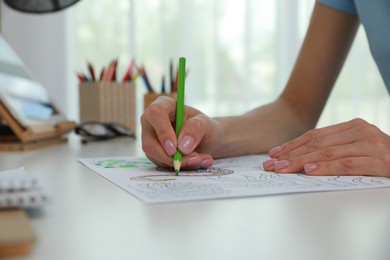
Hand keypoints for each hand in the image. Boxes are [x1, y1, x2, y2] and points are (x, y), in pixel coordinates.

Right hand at [141, 96, 221, 169]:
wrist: (207, 140)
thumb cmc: (204, 127)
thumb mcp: (206, 124)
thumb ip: (196, 129)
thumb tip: (182, 146)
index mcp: (164, 105)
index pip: (155, 114)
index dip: (163, 132)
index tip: (174, 148)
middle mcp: (152, 122)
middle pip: (150, 142)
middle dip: (171, 156)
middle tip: (194, 159)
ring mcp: (151, 139)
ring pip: (155, 156)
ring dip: (179, 162)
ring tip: (200, 159)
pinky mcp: (154, 154)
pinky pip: (162, 164)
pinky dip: (180, 166)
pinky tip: (196, 162)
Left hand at [263, 118, 389, 176]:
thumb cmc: (384, 157)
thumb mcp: (358, 147)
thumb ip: (336, 148)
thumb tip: (303, 158)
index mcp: (352, 126)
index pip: (315, 136)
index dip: (292, 145)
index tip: (274, 154)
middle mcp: (360, 131)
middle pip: (316, 144)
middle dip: (290, 155)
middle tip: (271, 164)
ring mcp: (371, 144)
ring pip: (327, 153)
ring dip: (300, 162)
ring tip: (283, 169)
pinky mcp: (380, 160)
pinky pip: (347, 165)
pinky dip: (326, 168)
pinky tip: (309, 171)